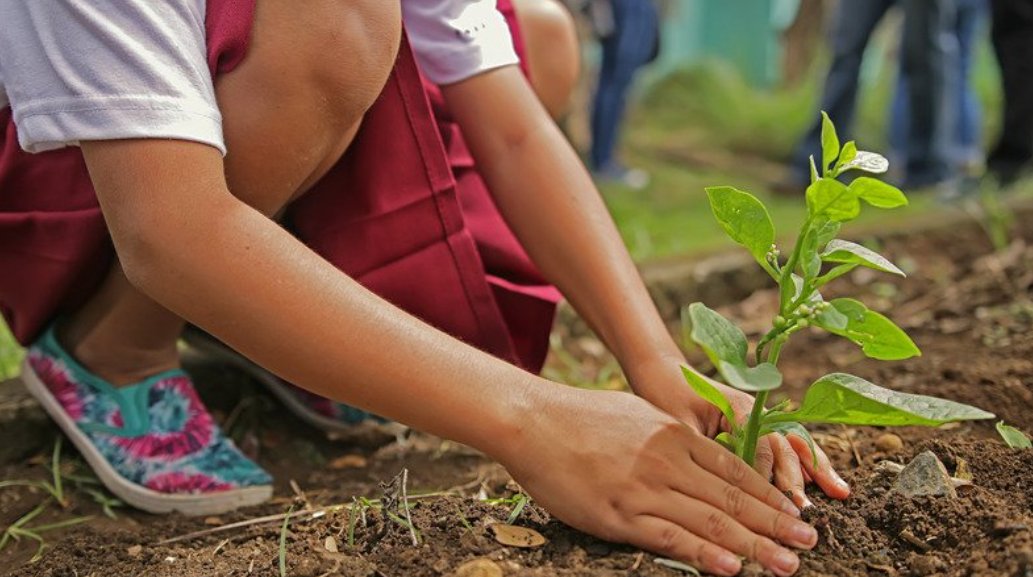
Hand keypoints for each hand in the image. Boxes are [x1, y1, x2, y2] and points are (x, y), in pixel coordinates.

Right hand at [500, 387, 818, 576]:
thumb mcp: (638, 415)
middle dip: (775, 523)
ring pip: (710, 522)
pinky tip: (731, 567)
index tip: (796, 513)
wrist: (533, 420)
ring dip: (755, 546)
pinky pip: (670, 538)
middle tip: (808, 542)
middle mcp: (668, 461)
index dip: (770, 495)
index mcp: (675, 435)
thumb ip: (672, 438)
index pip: (735, 471)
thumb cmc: (581, 417)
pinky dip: (704, 555)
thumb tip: (700, 455)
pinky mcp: (618, 514)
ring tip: (786, 563)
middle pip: (733, 499)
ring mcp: (644, 488)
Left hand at [625, 355, 850, 508]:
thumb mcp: (679, 425)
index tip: (770, 505)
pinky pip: (787, 445)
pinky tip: (827, 482)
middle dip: (796, 479)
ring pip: (794, 445)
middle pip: (783, 446)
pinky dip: (807, 463)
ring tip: (840, 492)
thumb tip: (721, 484)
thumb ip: (703, 449)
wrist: (663, 373)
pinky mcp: (758, 426)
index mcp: (738, 407)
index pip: (760, 446)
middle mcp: (756, 411)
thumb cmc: (666, 397)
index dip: (766, 477)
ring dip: (816, 469)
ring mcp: (760, 418)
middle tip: (805, 510)